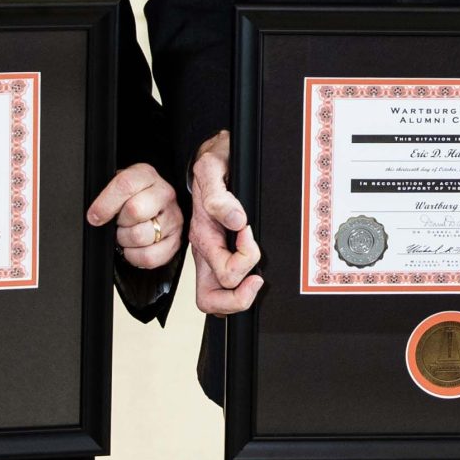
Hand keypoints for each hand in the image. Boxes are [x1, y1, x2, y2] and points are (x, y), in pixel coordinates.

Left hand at [88, 163, 180, 269]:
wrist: (151, 209)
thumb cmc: (129, 199)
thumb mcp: (116, 187)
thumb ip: (105, 195)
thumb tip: (94, 216)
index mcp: (146, 175)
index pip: (126, 185)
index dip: (106, 204)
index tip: (95, 216)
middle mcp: (164, 194)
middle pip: (135, 210)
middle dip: (119, 222)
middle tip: (117, 223)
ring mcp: (173, 217)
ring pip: (141, 236)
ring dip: (125, 240)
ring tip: (126, 234)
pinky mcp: (176, 240)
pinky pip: (150, 257)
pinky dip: (135, 257)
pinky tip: (133, 248)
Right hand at [187, 130, 262, 314]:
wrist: (208, 158)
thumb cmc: (212, 166)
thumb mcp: (211, 170)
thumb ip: (219, 196)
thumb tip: (236, 220)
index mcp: (203, 236)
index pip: (224, 275)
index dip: (245, 260)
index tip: (250, 235)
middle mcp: (204, 251)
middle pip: (212, 301)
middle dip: (239, 296)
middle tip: (257, 277)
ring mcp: (209, 257)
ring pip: (217, 300)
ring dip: (240, 294)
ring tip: (256, 273)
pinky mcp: (217, 255)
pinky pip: (224, 287)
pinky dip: (240, 287)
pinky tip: (252, 267)